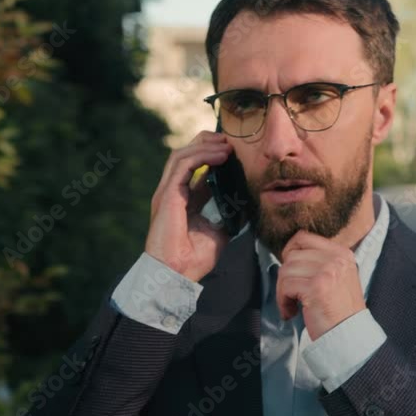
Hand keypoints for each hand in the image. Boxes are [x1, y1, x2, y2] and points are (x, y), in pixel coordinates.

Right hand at [145, 131, 232, 281]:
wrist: (176, 274)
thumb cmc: (193, 260)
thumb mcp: (220, 233)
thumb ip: (230, 217)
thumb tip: (248, 206)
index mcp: (182, 199)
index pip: (194, 168)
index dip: (212, 155)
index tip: (233, 152)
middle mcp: (172, 192)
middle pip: (185, 155)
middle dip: (207, 143)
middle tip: (230, 141)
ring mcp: (167, 192)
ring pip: (182, 155)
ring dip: (206, 145)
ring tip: (227, 145)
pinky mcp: (167, 194)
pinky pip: (183, 164)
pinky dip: (202, 155)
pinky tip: (221, 155)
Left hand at [277, 230, 365, 340]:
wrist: (349, 335)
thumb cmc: (340, 311)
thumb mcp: (338, 277)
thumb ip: (320, 262)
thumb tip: (290, 255)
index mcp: (341, 253)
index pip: (304, 237)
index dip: (290, 252)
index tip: (289, 270)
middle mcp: (336, 259)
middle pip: (292, 256)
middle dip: (285, 277)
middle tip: (291, 295)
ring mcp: (326, 272)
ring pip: (285, 270)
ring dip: (283, 291)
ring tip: (292, 305)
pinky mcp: (316, 288)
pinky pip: (285, 286)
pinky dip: (283, 301)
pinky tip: (292, 312)